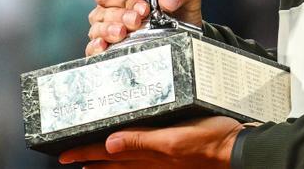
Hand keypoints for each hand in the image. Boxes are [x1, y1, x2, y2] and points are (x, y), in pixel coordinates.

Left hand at [58, 115, 242, 167]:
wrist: (240, 150)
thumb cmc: (212, 141)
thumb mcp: (175, 138)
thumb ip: (142, 141)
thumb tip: (109, 144)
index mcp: (149, 154)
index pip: (108, 152)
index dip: (85, 152)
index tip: (63, 154)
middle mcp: (153, 160)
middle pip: (114, 161)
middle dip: (91, 159)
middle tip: (70, 157)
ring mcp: (165, 161)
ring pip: (128, 164)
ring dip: (109, 163)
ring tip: (92, 164)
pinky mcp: (177, 158)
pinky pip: (145, 165)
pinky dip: (131, 163)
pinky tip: (133, 160)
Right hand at [86, 0, 203, 55]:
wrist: (187, 38)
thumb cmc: (181, 12)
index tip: (143, 9)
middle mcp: (113, 11)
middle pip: (102, 10)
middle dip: (119, 15)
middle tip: (136, 21)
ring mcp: (108, 31)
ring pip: (96, 28)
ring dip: (107, 30)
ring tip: (121, 34)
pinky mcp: (109, 52)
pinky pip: (92, 49)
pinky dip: (95, 47)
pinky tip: (103, 46)